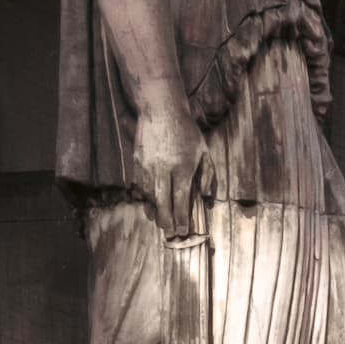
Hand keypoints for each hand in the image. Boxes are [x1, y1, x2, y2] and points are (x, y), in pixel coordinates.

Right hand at [134, 98, 204, 239]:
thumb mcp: (204, 151)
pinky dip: (143, 197)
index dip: (181, 218)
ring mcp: (148, 166)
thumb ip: (208, 175)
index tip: (182, 231)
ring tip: (158, 221)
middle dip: (166, 220)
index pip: (180, 200)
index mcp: (183, 168)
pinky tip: (148, 203)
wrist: (161, 110)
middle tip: (169, 233)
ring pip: (148, 195)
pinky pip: (139, 185)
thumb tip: (206, 196)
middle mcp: (163, 170)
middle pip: (162, 202)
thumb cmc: (187, 131)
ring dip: (153, 211)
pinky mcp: (137, 161)